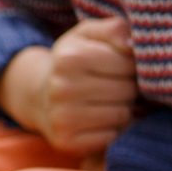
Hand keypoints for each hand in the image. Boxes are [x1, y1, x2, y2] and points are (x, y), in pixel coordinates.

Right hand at [0, 17, 136, 156]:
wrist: (40, 95)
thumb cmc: (74, 61)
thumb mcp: (88, 35)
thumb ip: (113, 29)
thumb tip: (132, 45)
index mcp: (69, 58)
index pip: (127, 64)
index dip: (131, 65)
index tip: (121, 66)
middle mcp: (60, 88)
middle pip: (126, 90)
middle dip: (129, 87)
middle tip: (117, 85)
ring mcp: (61, 118)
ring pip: (122, 115)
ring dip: (124, 109)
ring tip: (110, 101)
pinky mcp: (67, 142)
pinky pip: (111, 138)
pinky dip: (113, 130)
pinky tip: (102, 119)